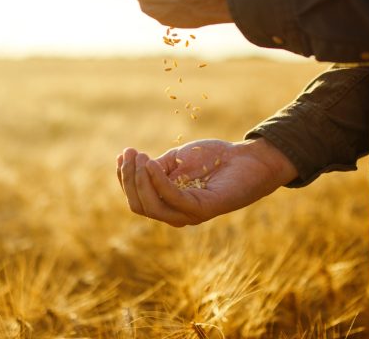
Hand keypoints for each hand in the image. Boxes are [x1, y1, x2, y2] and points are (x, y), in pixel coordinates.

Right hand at [116, 138, 297, 226]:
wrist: (246, 159)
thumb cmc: (213, 159)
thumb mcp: (177, 160)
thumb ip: (156, 168)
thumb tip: (135, 169)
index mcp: (167, 203)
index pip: (136, 198)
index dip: (124, 178)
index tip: (122, 153)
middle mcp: (175, 214)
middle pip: (139, 205)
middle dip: (129, 179)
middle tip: (130, 153)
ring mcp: (189, 215)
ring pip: (151, 206)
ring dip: (139, 180)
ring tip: (140, 157)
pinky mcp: (202, 209)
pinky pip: (173, 199)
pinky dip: (158, 182)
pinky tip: (151, 164)